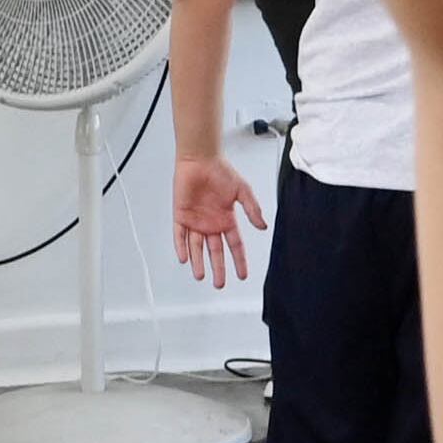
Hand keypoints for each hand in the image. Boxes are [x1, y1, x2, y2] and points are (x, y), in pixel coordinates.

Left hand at [172, 155, 265, 284]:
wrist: (200, 159)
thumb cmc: (221, 171)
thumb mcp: (242, 191)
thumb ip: (252, 209)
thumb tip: (263, 227)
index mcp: (227, 220)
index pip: (235, 245)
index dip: (239, 261)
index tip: (242, 275)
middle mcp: (211, 224)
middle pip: (215, 252)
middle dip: (218, 268)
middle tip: (219, 283)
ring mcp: (195, 221)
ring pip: (197, 247)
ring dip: (198, 262)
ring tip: (201, 276)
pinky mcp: (181, 216)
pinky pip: (180, 235)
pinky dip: (181, 247)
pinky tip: (184, 258)